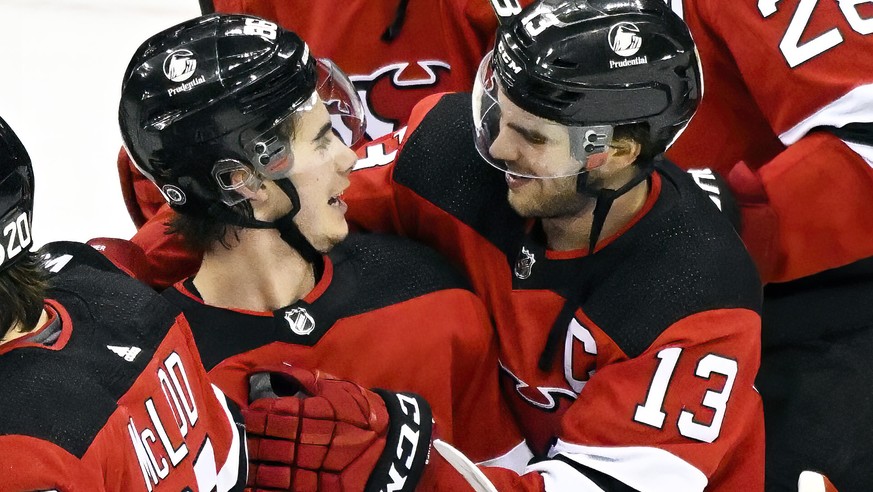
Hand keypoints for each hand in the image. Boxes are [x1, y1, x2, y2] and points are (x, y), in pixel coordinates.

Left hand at [242, 364, 432, 491]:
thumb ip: (308, 380)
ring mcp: (314, 470)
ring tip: (239, 460)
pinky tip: (250, 485)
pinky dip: (265, 489)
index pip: (278, 414)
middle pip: (272, 441)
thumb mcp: (342, 391)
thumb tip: (277, 368)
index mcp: (317, 416)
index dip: (259, 414)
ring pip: (273, 468)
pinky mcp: (317, 489)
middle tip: (236, 435)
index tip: (247, 412)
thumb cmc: (369, 416)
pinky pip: (285, 491)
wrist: (399, 451)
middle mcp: (313, 442)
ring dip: (254, 464)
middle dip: (251, 438)